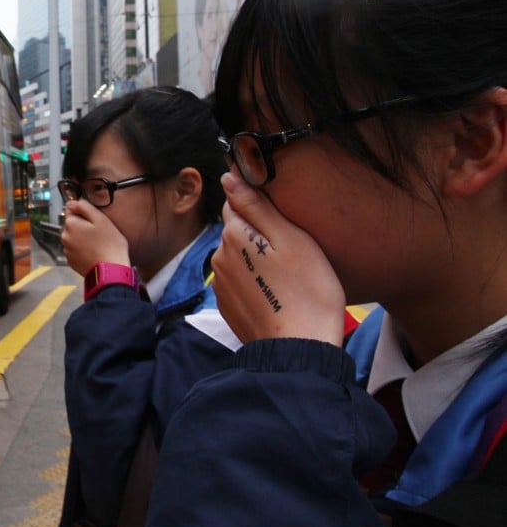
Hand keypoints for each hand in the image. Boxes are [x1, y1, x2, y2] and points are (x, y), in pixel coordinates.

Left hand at [60, 199, 130, 275]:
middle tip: (99, 232)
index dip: (83, 212)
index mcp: (71, 224)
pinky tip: (94, 252)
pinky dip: (83, 249)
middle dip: (83, 226)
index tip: (94, 218)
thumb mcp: (101, 219)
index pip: (71, 210)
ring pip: (74, 238)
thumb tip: (73, 202)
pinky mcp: (72, 261)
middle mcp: (65, 237)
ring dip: (83, 238)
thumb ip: (85, 207)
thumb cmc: (109, 244)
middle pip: (72, 225)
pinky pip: (76, 250)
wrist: (110, 270)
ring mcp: (67, 251)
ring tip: (98, 243)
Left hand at [210, 173, 345, 344]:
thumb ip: (256, 205)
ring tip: (288, 274)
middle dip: (259, 233)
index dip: (260, 206)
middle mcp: (219, 257)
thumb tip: (228, 177)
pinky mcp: (228, 305)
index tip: (282, 218)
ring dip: (256, 258)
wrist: (300, 349)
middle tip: (292, 249)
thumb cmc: (307, 291)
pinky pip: (240, 281)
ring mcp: (221, 284)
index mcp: (234, 235)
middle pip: (237, 230)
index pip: (237, 202)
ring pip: (238, 256)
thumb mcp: (291, 238)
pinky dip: (255, 281)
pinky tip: (277, 291)